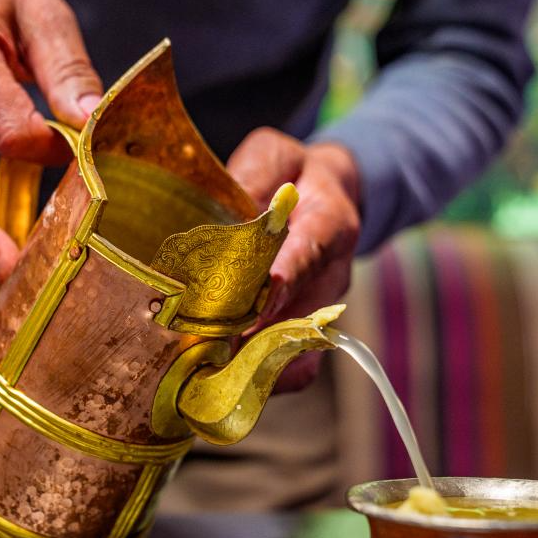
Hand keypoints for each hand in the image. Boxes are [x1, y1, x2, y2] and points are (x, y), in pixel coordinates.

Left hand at [227, 127, 360, 391]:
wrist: (325, 197)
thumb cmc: (293, 174)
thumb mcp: (275, 155)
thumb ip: (255, 175)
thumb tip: (229, 206)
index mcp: (331, 224)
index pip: (310, 253)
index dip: (284, 277)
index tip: (259, 297)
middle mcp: (332, 275)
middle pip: (300, 314)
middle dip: (254, 332)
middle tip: (206, 344)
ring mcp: (322, 310)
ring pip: (295, 350)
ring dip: (251, 364)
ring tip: (204, 372)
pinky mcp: (309, 334)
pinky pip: (292, 372)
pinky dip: (259, 381)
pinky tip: (217, 382)